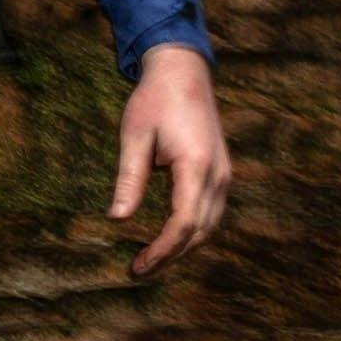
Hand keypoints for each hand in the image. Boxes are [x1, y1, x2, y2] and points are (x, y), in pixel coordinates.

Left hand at [106, 44, 232, 275]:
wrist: (183, 71)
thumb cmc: (155, 99)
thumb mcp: (135, 137)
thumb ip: (129, 179)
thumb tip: (117, 218)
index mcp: (196, 166)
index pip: (183, 223)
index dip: (162, 250)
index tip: (138, 265)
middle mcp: (217, 174)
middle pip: (200, 231)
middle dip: (171, 256)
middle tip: (138, 269)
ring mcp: (223, 173)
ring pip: (210, 225)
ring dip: (183, 246)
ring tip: (152, 258)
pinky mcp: (220, 171)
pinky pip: (211, 212)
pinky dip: (193, 230)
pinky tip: (169, 237)